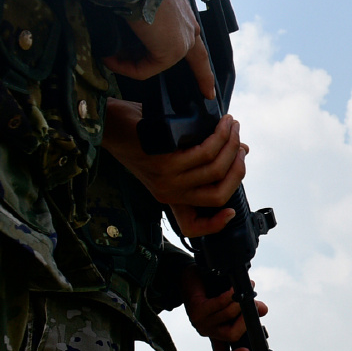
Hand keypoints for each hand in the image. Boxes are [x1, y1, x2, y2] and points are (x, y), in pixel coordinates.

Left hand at [103, 101, 246, 234]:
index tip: (232, 212)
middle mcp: (169, 193)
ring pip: (215, 169)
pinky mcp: (165, 163)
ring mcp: (167, 179)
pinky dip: (219, 136)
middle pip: (219, 193)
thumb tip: (241, 150)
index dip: (216, 224)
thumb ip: (203, 157)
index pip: (193, 226)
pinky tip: (221, 124)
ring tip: (233, 125)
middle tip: (240, 142)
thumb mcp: (173, 152)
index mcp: (170, 196)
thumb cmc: (142, 135)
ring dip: (231, 144)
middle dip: (238, 167)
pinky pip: (204, 153)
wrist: (110, 124)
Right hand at [105, 0, 216, 97]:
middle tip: (207, 94)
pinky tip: (109, 58)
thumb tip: (125, 35)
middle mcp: (187, 26)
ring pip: (157, 63)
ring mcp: (182, 40)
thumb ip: (142, 19)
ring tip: (108, 55)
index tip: (210, 85)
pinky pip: (145, 69)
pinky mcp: (171, 51)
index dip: (202, 63)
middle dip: (202, 78)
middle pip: (196, 58)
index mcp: (182, 12)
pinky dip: (124, 67)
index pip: (196, 40)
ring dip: (129, 63)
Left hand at [183, 267, 265, 350]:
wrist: (189, 278)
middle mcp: (208, 331)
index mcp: (216, 334)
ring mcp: (201, 322)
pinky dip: (230, 296)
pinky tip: (234, 289)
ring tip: (244, 291)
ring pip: (228, 316)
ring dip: (240, 302)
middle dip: (245, 320)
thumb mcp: (233, 302)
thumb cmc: (211, 291)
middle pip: (231, 335)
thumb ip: (248, 309)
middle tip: (252, 306)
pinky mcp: (196, 310)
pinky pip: (219, 304)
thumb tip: (263, 310)